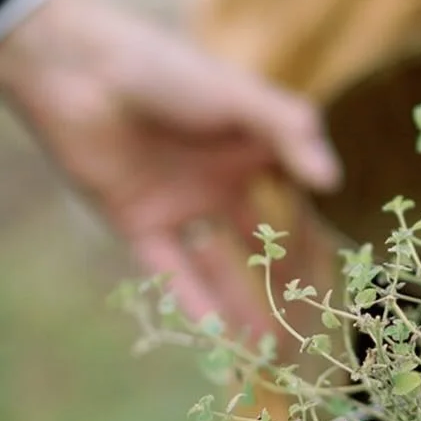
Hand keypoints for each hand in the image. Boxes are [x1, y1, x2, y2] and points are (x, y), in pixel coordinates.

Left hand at [0, 0, 340, 329]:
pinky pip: (173, 271)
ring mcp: (183, 206)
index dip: (316, 243)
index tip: (340, 282)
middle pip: (263, 246)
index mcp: (255, 151)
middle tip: (311, 330)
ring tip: (271, 350)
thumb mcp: (242, 96)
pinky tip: (221, 336)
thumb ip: (290, 133)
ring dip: (245, 307)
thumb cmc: (168, 69)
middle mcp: (223, 184)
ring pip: (221, 267)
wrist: (80, 69)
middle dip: (286, 287)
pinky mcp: (140, 222)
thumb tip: (334, 181)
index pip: (296, 206)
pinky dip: (196, 302)